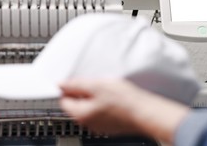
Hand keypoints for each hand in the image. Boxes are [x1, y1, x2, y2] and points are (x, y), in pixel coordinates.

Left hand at [59, 78, 189, 142]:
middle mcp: (88, 123)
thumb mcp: (96, 85)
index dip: (69, 88)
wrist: (145, 112)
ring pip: (91, 108)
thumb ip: (76, 85)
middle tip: (95, 83)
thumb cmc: (124, 100)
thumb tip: (61, 84)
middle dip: (83, 93)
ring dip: (95, 98)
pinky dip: (106, 104)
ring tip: (107, 89)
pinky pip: (102, 112)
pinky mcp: (112, 125)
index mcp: (81, 114)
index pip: (64, 100)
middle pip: (77, 105)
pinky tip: (115, 97)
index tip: (77, 80)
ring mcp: (101, 126)